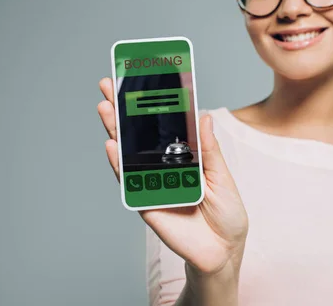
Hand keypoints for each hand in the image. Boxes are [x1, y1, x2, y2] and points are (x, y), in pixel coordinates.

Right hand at [97, 78, 248, 275]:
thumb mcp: (222, 176)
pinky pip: (129, 182)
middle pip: (140, 135)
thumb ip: (208, 149)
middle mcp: (165, 167)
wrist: (224, 250)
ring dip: (116, 131)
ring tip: (105, 107)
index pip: (164, 126)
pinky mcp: (146, 203)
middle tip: (109, 85)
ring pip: (129, 154)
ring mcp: (153, 183)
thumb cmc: (226, 213)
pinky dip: (119, 164)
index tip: (139, 81)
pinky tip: (111, 144)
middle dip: (124, 111)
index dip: (150, 105)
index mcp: (185, 157)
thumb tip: (203, 116)